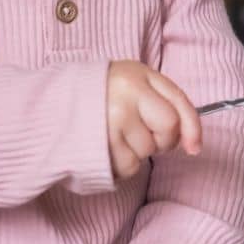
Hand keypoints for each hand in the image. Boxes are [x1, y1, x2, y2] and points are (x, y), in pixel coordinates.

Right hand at [106, 61, 200, 179]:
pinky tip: (105, 147)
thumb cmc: (100, 94)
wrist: (48, 107)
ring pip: (146, 152)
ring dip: (136, 151)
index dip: (192, 130)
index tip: (195, 147)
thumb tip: (194, 144)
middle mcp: (124, 97)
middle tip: (140, 132)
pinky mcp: (98, 147)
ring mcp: (110, 123)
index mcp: (136, 75)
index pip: (178, 106)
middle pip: (167, 132)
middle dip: (161, 139)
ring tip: (113, 135)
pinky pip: (128, 167)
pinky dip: (121, 164)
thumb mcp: (134, 82)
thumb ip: (166, 103)